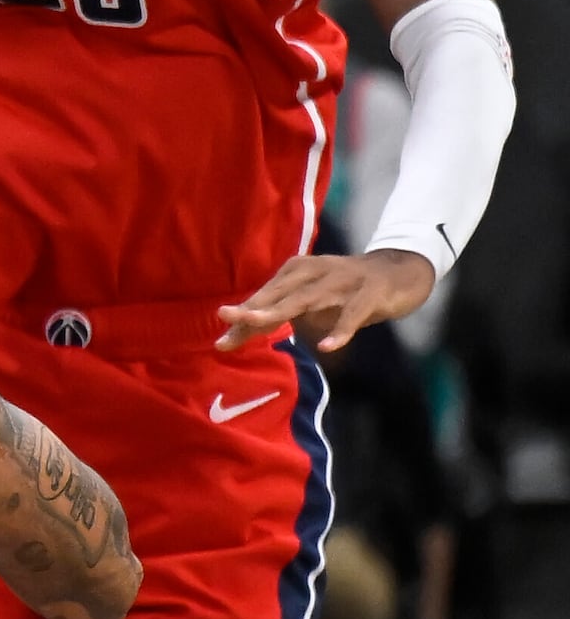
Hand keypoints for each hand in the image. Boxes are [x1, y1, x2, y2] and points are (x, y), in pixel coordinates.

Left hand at [217, 248, 434, 353]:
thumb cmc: (345, 289)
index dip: (244, 316)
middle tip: (225, 317)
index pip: (266, 297)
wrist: (398, 271)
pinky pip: (352, 314)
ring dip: (282, 311)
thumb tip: (236, 333)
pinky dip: (341, 330)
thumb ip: (277, 314)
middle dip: (253, 308)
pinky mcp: (369, 294)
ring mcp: (342, 282)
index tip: (221, 341)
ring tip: (258, 324)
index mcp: (298, 271)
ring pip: (308, 299)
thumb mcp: (309, 300)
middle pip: (279, 294)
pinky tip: (327, 347)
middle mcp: (315, 273)